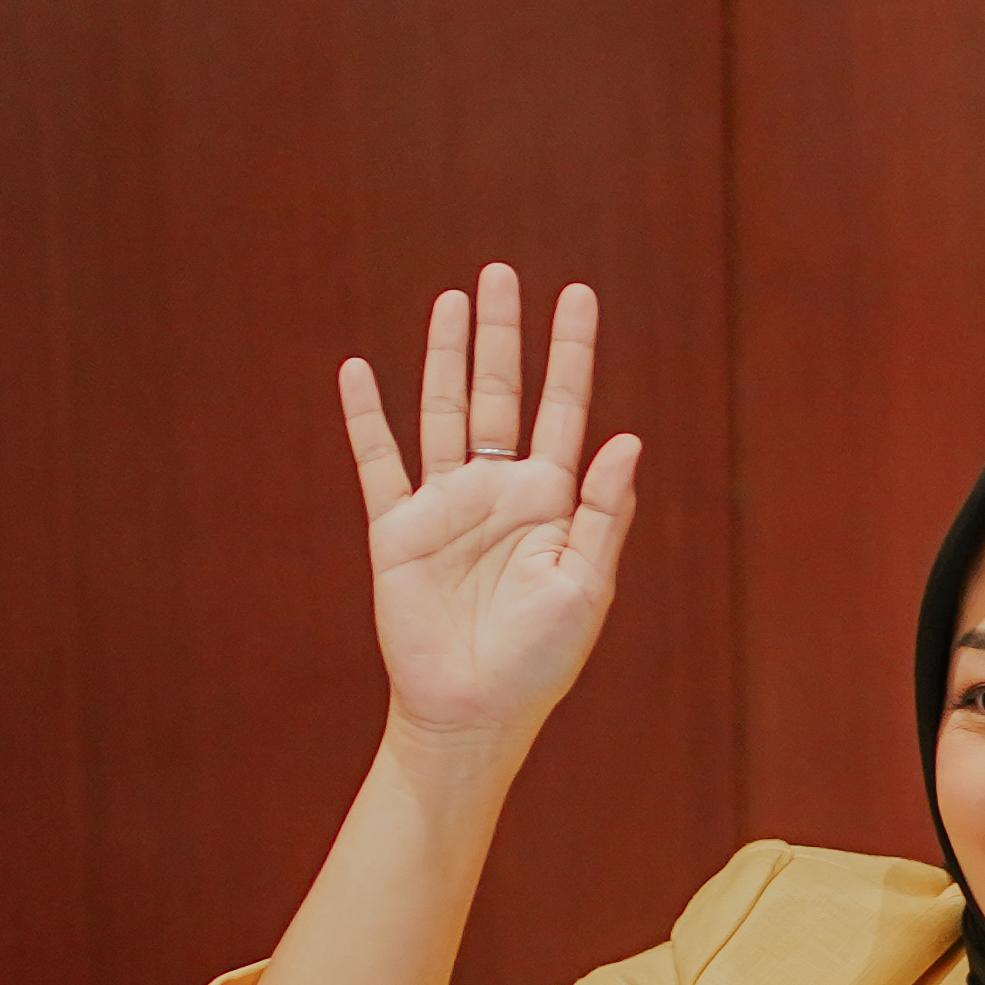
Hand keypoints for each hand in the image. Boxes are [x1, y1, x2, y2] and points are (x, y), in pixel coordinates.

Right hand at [342, 263, 645, 773]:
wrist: (471, 712)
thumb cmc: (539, 661)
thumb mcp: (585, 588)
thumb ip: (602, 514)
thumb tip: (626, 440)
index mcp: (550, 501)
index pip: (564, 408)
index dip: (571, 351)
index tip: (579, 295)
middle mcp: (498, 491)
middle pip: (500, 392)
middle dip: (503, 334)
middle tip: (502, 272)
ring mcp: (445, 506)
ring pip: (443, 411)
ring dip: (445, 355)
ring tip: (452, 299)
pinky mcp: (397, 530)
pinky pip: (379, 461)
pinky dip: (366, 416)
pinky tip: (357, 370)